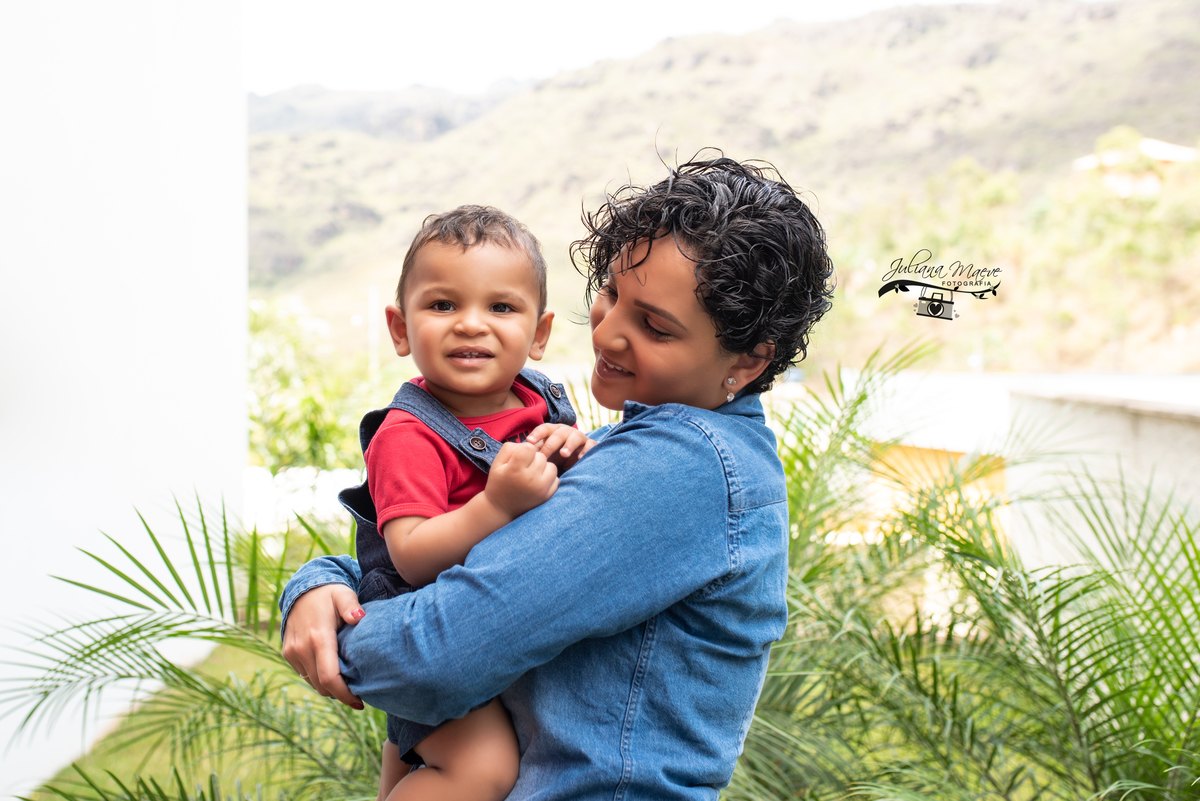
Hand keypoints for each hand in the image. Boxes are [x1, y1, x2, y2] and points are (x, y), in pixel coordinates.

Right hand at [281, 583, 365, 708]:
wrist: (303, 589)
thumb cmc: (329, 594)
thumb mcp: (343, 595)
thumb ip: (351, 606)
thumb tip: (359, 617)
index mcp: (318, 637)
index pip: (329, 677)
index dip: (344, 694)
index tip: (359, 703)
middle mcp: (301, 648)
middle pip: (321, 686)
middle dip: (339, 694)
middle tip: (358, 696)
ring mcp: (292, 652)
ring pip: (312, 682)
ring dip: (328, 687)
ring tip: (347, 684)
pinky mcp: (288, 653)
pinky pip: (304, 674)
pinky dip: (318, 678)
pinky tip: (333, 673)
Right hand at [483, 441, 558, 518]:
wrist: (500, 508)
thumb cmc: (498, 483)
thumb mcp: (497, 463)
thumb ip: (510, 448)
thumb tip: (528, 443)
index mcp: (515, 470)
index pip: (529, 447)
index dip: (524, 450)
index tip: (518, 458)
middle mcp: (530, 479)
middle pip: (541, 456)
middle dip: (533, 458)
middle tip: (524, 468)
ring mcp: (541, 489)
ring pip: (551, 466)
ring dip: (543, 468)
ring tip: (532, 474)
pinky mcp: (547, 496)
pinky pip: (555, 479)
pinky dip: (548, 479)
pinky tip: (537, 482)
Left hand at [526, 423, 596, 471]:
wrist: (571, 469)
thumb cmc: (554, 462)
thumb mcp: (544, 457)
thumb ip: (535, 453)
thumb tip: (521, 450)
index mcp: (553, 432)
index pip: (545, 428)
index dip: (537, 433)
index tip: (529, 442)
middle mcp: (567, 432)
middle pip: (559, 432)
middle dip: (551, 443)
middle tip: (544, 456)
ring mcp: (580, 438)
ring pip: (576, 435)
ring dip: (569, 444)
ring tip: (563, 454)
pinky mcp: (590, 446)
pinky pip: (591, 445)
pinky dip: (586, 450)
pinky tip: (579, 459)